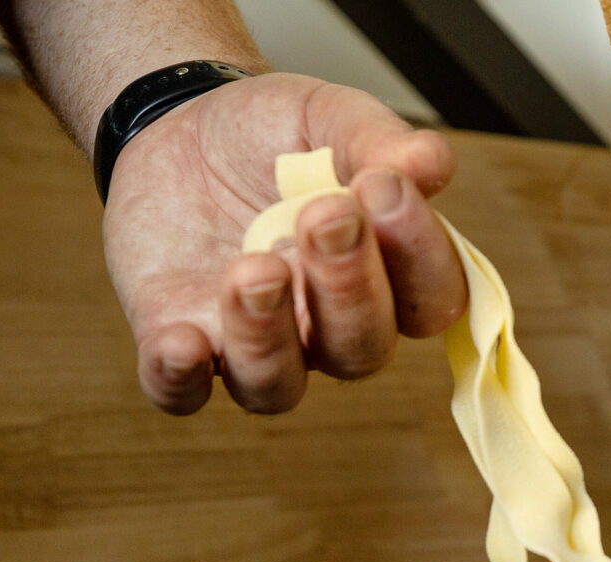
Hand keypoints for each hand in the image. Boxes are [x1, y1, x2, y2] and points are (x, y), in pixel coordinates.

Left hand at [103, 72, 465, 414]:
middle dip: (348, 289)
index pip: (431, 299)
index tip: (383, 186)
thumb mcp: (328, 118)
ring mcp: (258, 343)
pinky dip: (180, 380)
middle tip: (323, 215)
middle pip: (361, 350)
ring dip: (268, 338)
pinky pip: (183, 393)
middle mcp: (330, 325)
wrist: (180, 123)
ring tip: (253, 270)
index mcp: (386, 274)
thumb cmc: (274, 134)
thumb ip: (377, 142)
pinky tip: (179, 342)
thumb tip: (429, 161)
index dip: (419, 256)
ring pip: (278, 384)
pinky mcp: (182, 341)